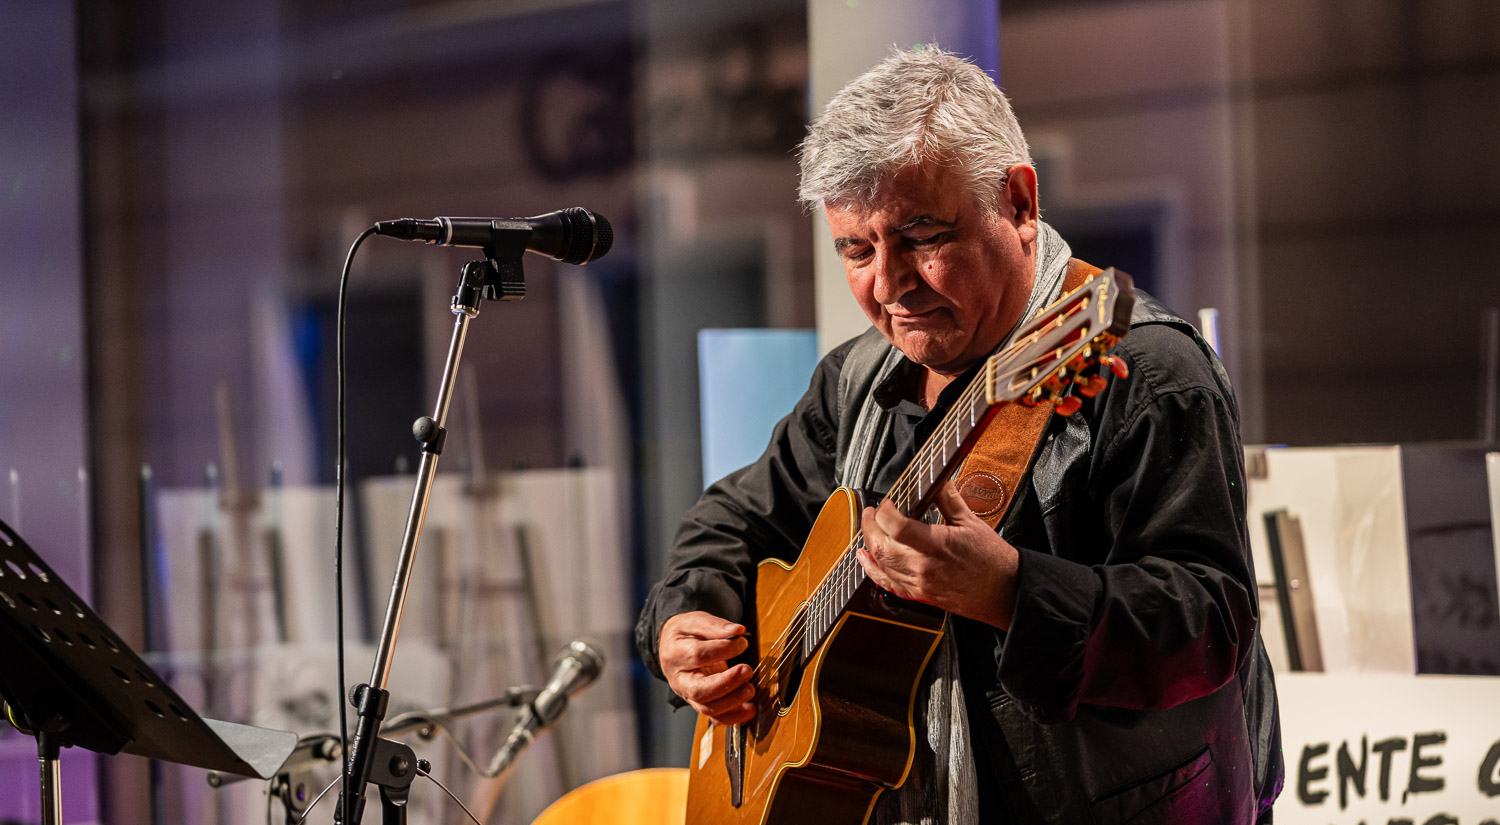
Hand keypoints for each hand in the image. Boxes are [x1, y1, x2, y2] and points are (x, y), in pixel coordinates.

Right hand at [658, 611, 755, 724]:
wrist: (671, 647)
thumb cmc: (684, 634)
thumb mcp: (694, 622)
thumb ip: (715, 626)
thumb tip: (738, 631)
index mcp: (675, 655)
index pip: (698, 656)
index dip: (723, 650)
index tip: (742, 642)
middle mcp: (679, 680)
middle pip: (699, 690)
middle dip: (726, 683)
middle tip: (747, 670)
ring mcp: (688, 695)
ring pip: (708, 708)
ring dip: (732, 702)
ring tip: (751, 689)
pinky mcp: (700, 703)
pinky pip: (715, 717)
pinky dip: (733, 717)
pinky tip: (750, 710)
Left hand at [857, 479, 1019, 628]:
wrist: (1003, 592)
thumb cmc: (992, 560)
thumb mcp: (971, 522)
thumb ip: (949, 498)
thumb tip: (938, 479)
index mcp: (937, 545)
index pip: (898, 527)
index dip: (885, 511)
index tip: (887, 502)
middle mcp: (924, 566)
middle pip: (883, 545)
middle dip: (870, 525)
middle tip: (871, 511)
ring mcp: (920, 583)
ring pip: (881, 564)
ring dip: (869, 544)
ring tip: (869, 527)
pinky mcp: (920, 594)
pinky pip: (888, 584)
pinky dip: (872, 570)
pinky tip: (865, 558)